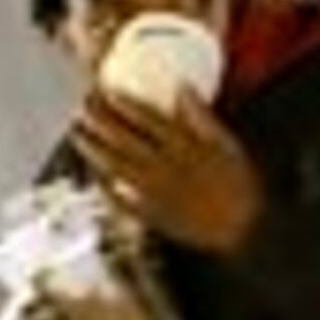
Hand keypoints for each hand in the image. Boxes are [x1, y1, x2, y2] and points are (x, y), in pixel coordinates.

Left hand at [72, 88, 263, 253]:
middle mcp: (164, 168)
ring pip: (116, 168)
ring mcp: (154, 193)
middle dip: (100, 121)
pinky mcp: (152, 215)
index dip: (123, 103)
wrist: (243, 232)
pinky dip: (105, 188)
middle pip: (124, 140)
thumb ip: (203, 117)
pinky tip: (94, 177)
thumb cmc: (240, 187)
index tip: (106, 90)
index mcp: (184, 148)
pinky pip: (121, 200)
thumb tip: (183, 87)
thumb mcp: (230, 145)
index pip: (147, 119)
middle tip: (82, 107)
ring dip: (93, 150)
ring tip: (76, 135)